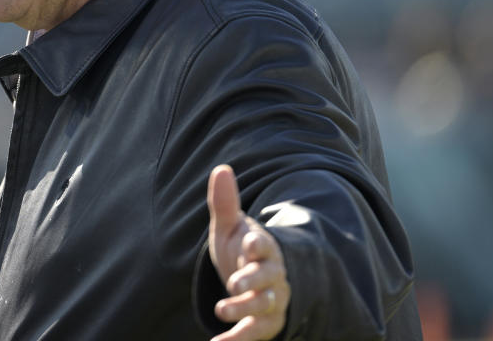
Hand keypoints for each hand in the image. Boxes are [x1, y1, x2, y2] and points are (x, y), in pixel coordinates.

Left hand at [207, 164, 289, 340]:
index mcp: (263, 249)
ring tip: (222, 309)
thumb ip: (225, 203)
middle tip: (234, 284)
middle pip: (269, 278)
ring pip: (265, 306)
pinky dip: (237, 339)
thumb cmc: (242, 251)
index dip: (259, 245)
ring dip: (245, 309)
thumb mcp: (232, 228)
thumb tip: (221, 168)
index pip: (266, 245)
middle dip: (254, 281)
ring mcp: (271, 300)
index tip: (250, 243)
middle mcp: (272, 275)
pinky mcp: (265, 323)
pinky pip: (254, 333)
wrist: (256, 282)